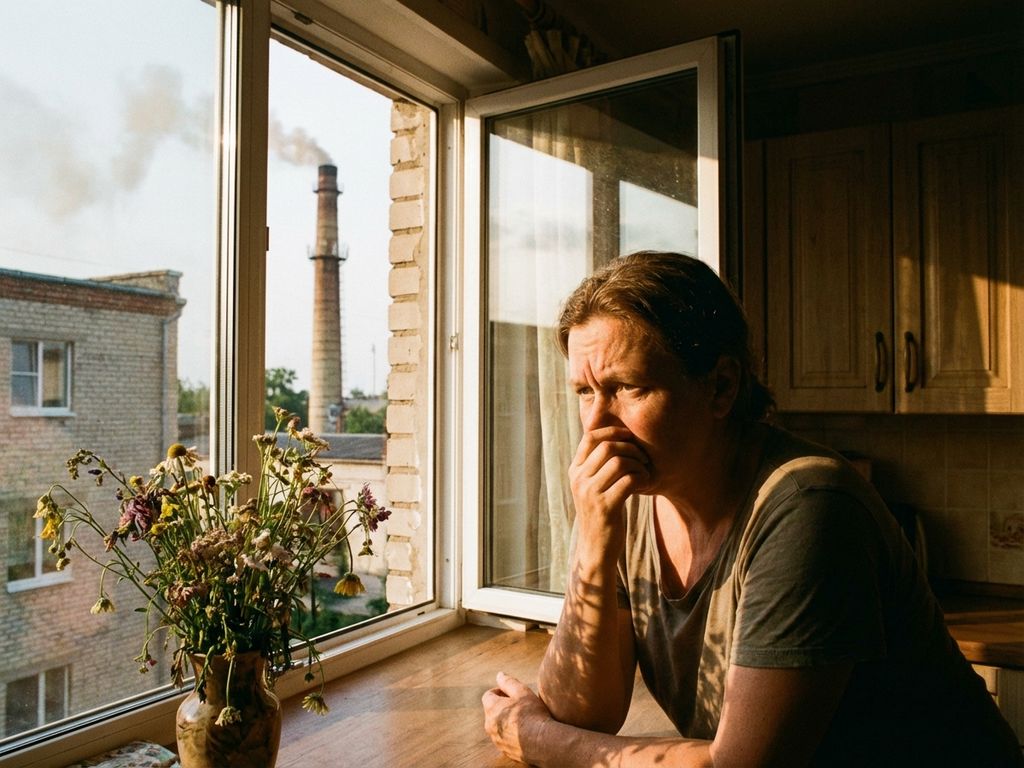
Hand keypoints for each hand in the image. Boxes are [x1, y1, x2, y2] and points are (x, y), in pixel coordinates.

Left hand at [482, 672, 551, 764]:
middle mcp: (490, 725)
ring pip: (497, 726)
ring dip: (506, 721)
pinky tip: (525, 732)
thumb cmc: (532, 714)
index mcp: (492, 708)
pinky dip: (511, 734)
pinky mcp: (504, 750)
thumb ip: (509, 682)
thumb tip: (499, 675)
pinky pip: (504, 739)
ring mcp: (496, 739)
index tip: (511, 693)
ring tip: (523, 719)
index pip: (488, 695)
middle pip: (492, 711)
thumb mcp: (522, 692)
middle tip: (519, 705)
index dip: (499, 691)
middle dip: (502, 706)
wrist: (541, 743)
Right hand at [569, 426, 649, 546]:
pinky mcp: (605, 507)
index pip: (590, 437)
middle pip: (608, 447)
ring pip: (619, 462)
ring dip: (639, 464)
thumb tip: (616, 439)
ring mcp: (590, 493)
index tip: (630, 436)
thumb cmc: (600, 514)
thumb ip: (597, 466)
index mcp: (575, 471)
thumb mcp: (592, 488)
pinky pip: (629, 480)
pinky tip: (645, 484)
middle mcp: (579, 480)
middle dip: (631, 448)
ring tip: (645, 473)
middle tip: (643, 458)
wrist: (596, 549)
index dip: (612, 431)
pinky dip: (642, 478)